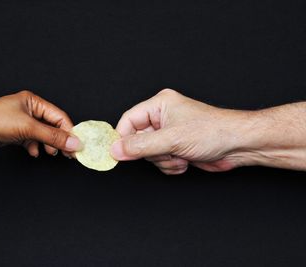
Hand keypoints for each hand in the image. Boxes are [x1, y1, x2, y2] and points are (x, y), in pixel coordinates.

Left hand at [0, 90, 81, 156]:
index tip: (77, 145)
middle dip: (60, 140)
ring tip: (50, 153)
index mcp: (33, 102)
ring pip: (42, 135)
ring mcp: (21, 123)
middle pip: (52, 126)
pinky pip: (31, 141)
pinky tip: (33, 152)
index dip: (69, 131)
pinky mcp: (13, 134)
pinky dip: (34, 147)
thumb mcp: (29, 127)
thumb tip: (74, 143)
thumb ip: (53, 136)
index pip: (59, 116)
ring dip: (48, 145)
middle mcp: (28, 111)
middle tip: (69, 153)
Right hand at [111, 89, 254, 173]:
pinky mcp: (175, 148)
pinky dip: (170, 166)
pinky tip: (185, 160)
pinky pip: (160, 162)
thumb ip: (140, 146)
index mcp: (159, 105)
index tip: (119, 153)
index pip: (128, 120)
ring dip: (163, 160)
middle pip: (137, 140)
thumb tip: (115, 150)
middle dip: (152, 152)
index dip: (122, 138)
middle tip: (167, 151)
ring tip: (180, 155)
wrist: (238, 145)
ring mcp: (169, 134)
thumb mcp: (171, 139)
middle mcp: (162, 118)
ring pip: (149, 154)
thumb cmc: (212, 132)